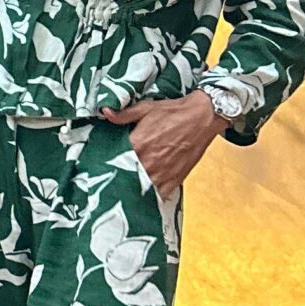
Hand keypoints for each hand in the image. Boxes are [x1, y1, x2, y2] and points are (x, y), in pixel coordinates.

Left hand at [106, 90, 224, 198]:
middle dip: (119, 178)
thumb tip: (106, 113)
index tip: (102, 165)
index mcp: (138, 144)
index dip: (108, 163)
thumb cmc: (174, 113)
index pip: (115, 160)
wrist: (202, 118)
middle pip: (126, 177)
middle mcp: (149, 161)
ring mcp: (162, 172)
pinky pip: (160, 195)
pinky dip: (152, 196)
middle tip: (112, 179)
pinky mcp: (175, 179)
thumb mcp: (145, 109)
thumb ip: (123, 115)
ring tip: (126, 188)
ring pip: (141, 189)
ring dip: (133, 188)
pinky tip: (145, 195)